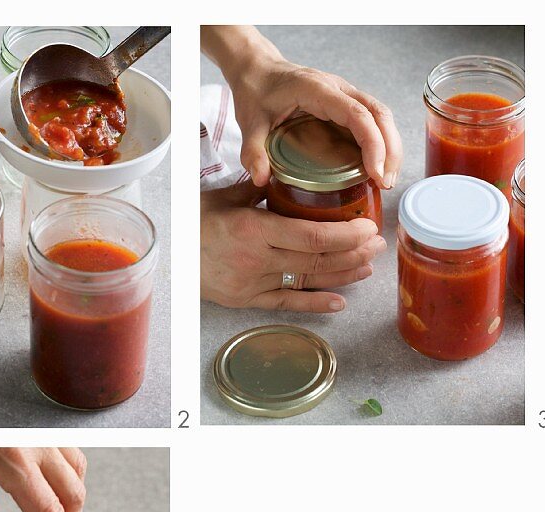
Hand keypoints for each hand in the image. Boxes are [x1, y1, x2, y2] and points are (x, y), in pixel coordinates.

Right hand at [201, 180, 384, 311]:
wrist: (166, 256)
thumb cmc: (193, 222)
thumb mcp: (226, 196)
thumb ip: (262, 188)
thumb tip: (292, 174)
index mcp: (253, 230)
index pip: (312, 235)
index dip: (346, 234)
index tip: (368, 227)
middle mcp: (257, 260)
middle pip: (317, 260)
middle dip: (353, 253)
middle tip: (377, 244)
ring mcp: (253, 284)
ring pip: (307, 281)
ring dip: (343, 275)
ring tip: (367, 267)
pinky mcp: (247, 300)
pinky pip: (286, 304)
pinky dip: (314, 304)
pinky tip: (339, 302)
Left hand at [204, 27, 401, 187]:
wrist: (258, 71)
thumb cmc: (256, 92)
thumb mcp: (249, 123)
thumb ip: (252, 151)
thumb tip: (261, 180)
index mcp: (318, 90)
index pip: (357, 115)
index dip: (373, 143)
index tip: (375, 172)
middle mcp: (338, 89)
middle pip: (379, 114)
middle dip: (390, 149)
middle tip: (386, 182)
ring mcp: (344, 95)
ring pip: (380, 116)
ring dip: (389, 146)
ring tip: (386, 178)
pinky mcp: (344, 104)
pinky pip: (370, 120)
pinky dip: (379, 141)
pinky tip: (376, 165)